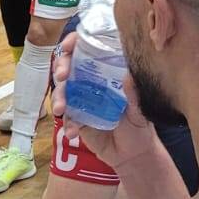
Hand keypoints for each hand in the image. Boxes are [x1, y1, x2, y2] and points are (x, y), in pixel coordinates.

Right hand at [52, 34, 159, 169]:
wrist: (133, 155)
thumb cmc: (140, 125)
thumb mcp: (141, 110)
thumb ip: (135, 95)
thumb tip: (129, 76)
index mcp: (106, 71)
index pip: (87, 49)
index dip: (74, 43)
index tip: (69, 46)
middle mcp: (91, 81)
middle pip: (68, 66)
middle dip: (60, 67)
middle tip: (62, 75)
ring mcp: (81, 100)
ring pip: (62, 91)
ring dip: (58, 97)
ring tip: (60, 109)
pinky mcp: (76, 119)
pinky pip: (66, 117)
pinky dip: (67, 124)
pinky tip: (72, 132)